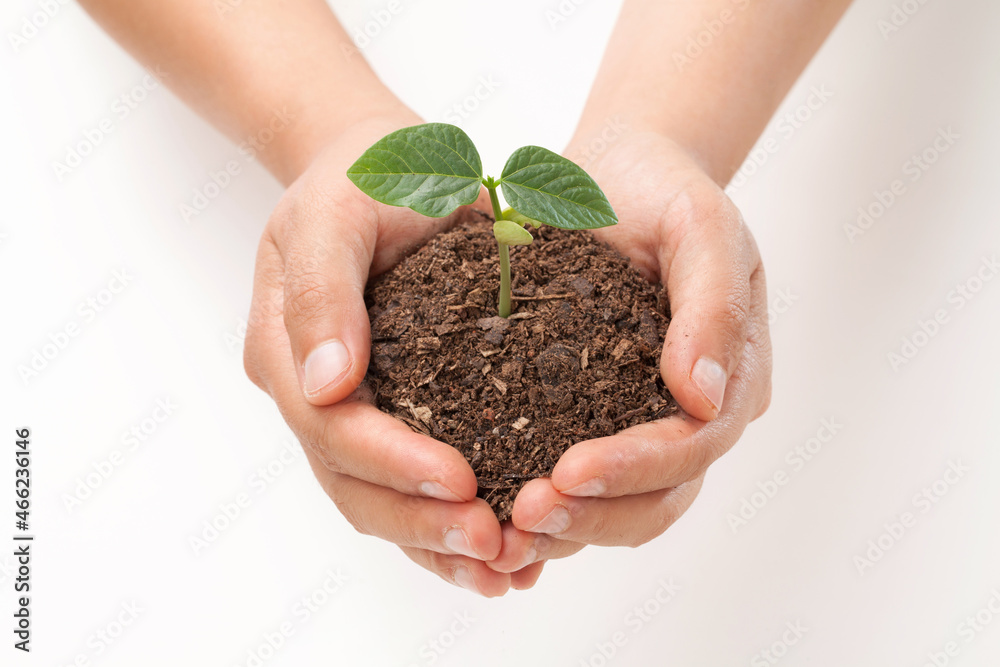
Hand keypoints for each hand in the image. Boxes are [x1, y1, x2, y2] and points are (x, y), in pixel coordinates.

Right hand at [242, 114, 542, 595]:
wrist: (389, 171)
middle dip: (422, 522)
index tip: (461, 482)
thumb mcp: (336, 212)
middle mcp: (314, 397)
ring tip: (508, 568)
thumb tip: (324, 385)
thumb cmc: (362, 178)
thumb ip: (323, 290)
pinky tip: (508, 552)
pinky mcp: (400, 414)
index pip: (333, 430)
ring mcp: (354, 413)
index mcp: (286, 352)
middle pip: (356, 487)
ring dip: (440, 544)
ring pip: (385, 503)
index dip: (393, 463)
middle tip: (493, 544)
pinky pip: (418, 485)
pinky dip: (454, 523)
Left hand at [487, 129, 771, 572]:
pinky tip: (487, 511)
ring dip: (563, 528)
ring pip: (615, 507)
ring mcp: (640, 420)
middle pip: (658, 499)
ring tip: (500, 533)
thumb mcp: (702, 226)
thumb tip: (703, 398)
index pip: (693, 447)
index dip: (636, 469)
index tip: (568, 472)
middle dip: (594, 517)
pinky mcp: (589, 414)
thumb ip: (712, 305)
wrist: (620, 174)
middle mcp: (691, 415)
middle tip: (523, 516)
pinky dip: (537, 503)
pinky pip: (570, 477)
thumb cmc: (667, 191)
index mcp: (730, 378)